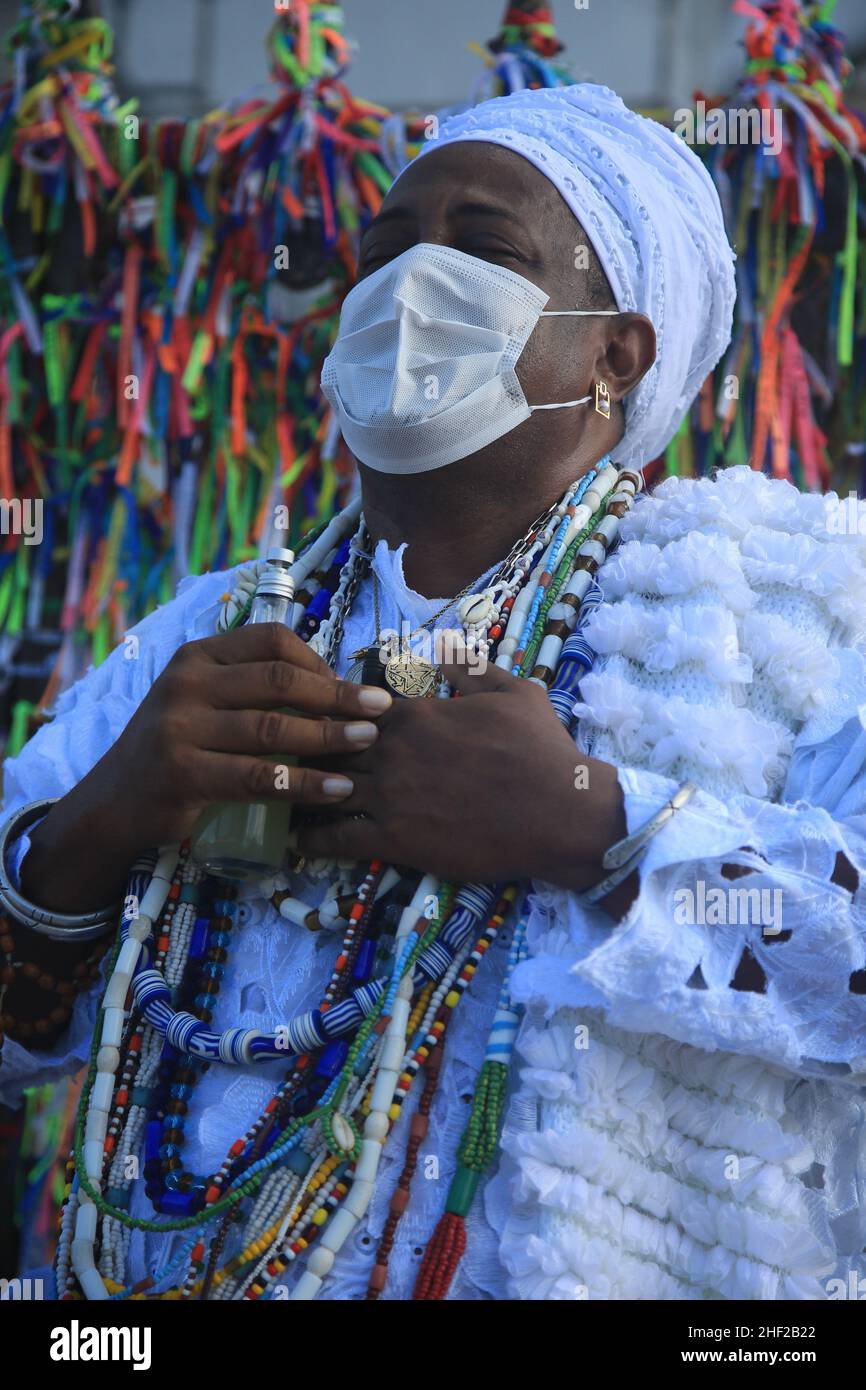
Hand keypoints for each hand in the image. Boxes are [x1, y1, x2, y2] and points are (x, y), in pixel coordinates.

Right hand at [22, 623, 391, 912]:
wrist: (117, 801)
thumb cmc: (179, 748)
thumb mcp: (205, 702)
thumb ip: (251, 688)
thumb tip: (337, 686)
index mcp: (198, 656)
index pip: (272, 641)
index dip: (320, 661)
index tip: (351, 687)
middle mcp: (186, 683)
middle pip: (280, 679)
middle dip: (338, 695)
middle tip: (380, 710)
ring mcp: (180, 727)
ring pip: (274, 728)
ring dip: (330, 736)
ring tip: (368, 743)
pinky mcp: (183, 772)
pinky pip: (260, 776)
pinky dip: (306, 783)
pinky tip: (337, 789)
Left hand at [296, 643, 626, 889]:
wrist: (561, 812)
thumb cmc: (542, 749)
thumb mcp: (513, 691)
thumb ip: (470, 668)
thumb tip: (441, 647)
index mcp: (416, 713)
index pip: (353, 706)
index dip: (334, 711)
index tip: (316, 714)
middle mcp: (393, 751)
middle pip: (329, 744)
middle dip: (307, 746)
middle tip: (283, 750)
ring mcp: (390, 796)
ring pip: (324, 788)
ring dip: (299, 788)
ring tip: (278, 789)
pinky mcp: (395, 840)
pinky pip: (337, 838)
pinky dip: (312, 837)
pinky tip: (296, 837)